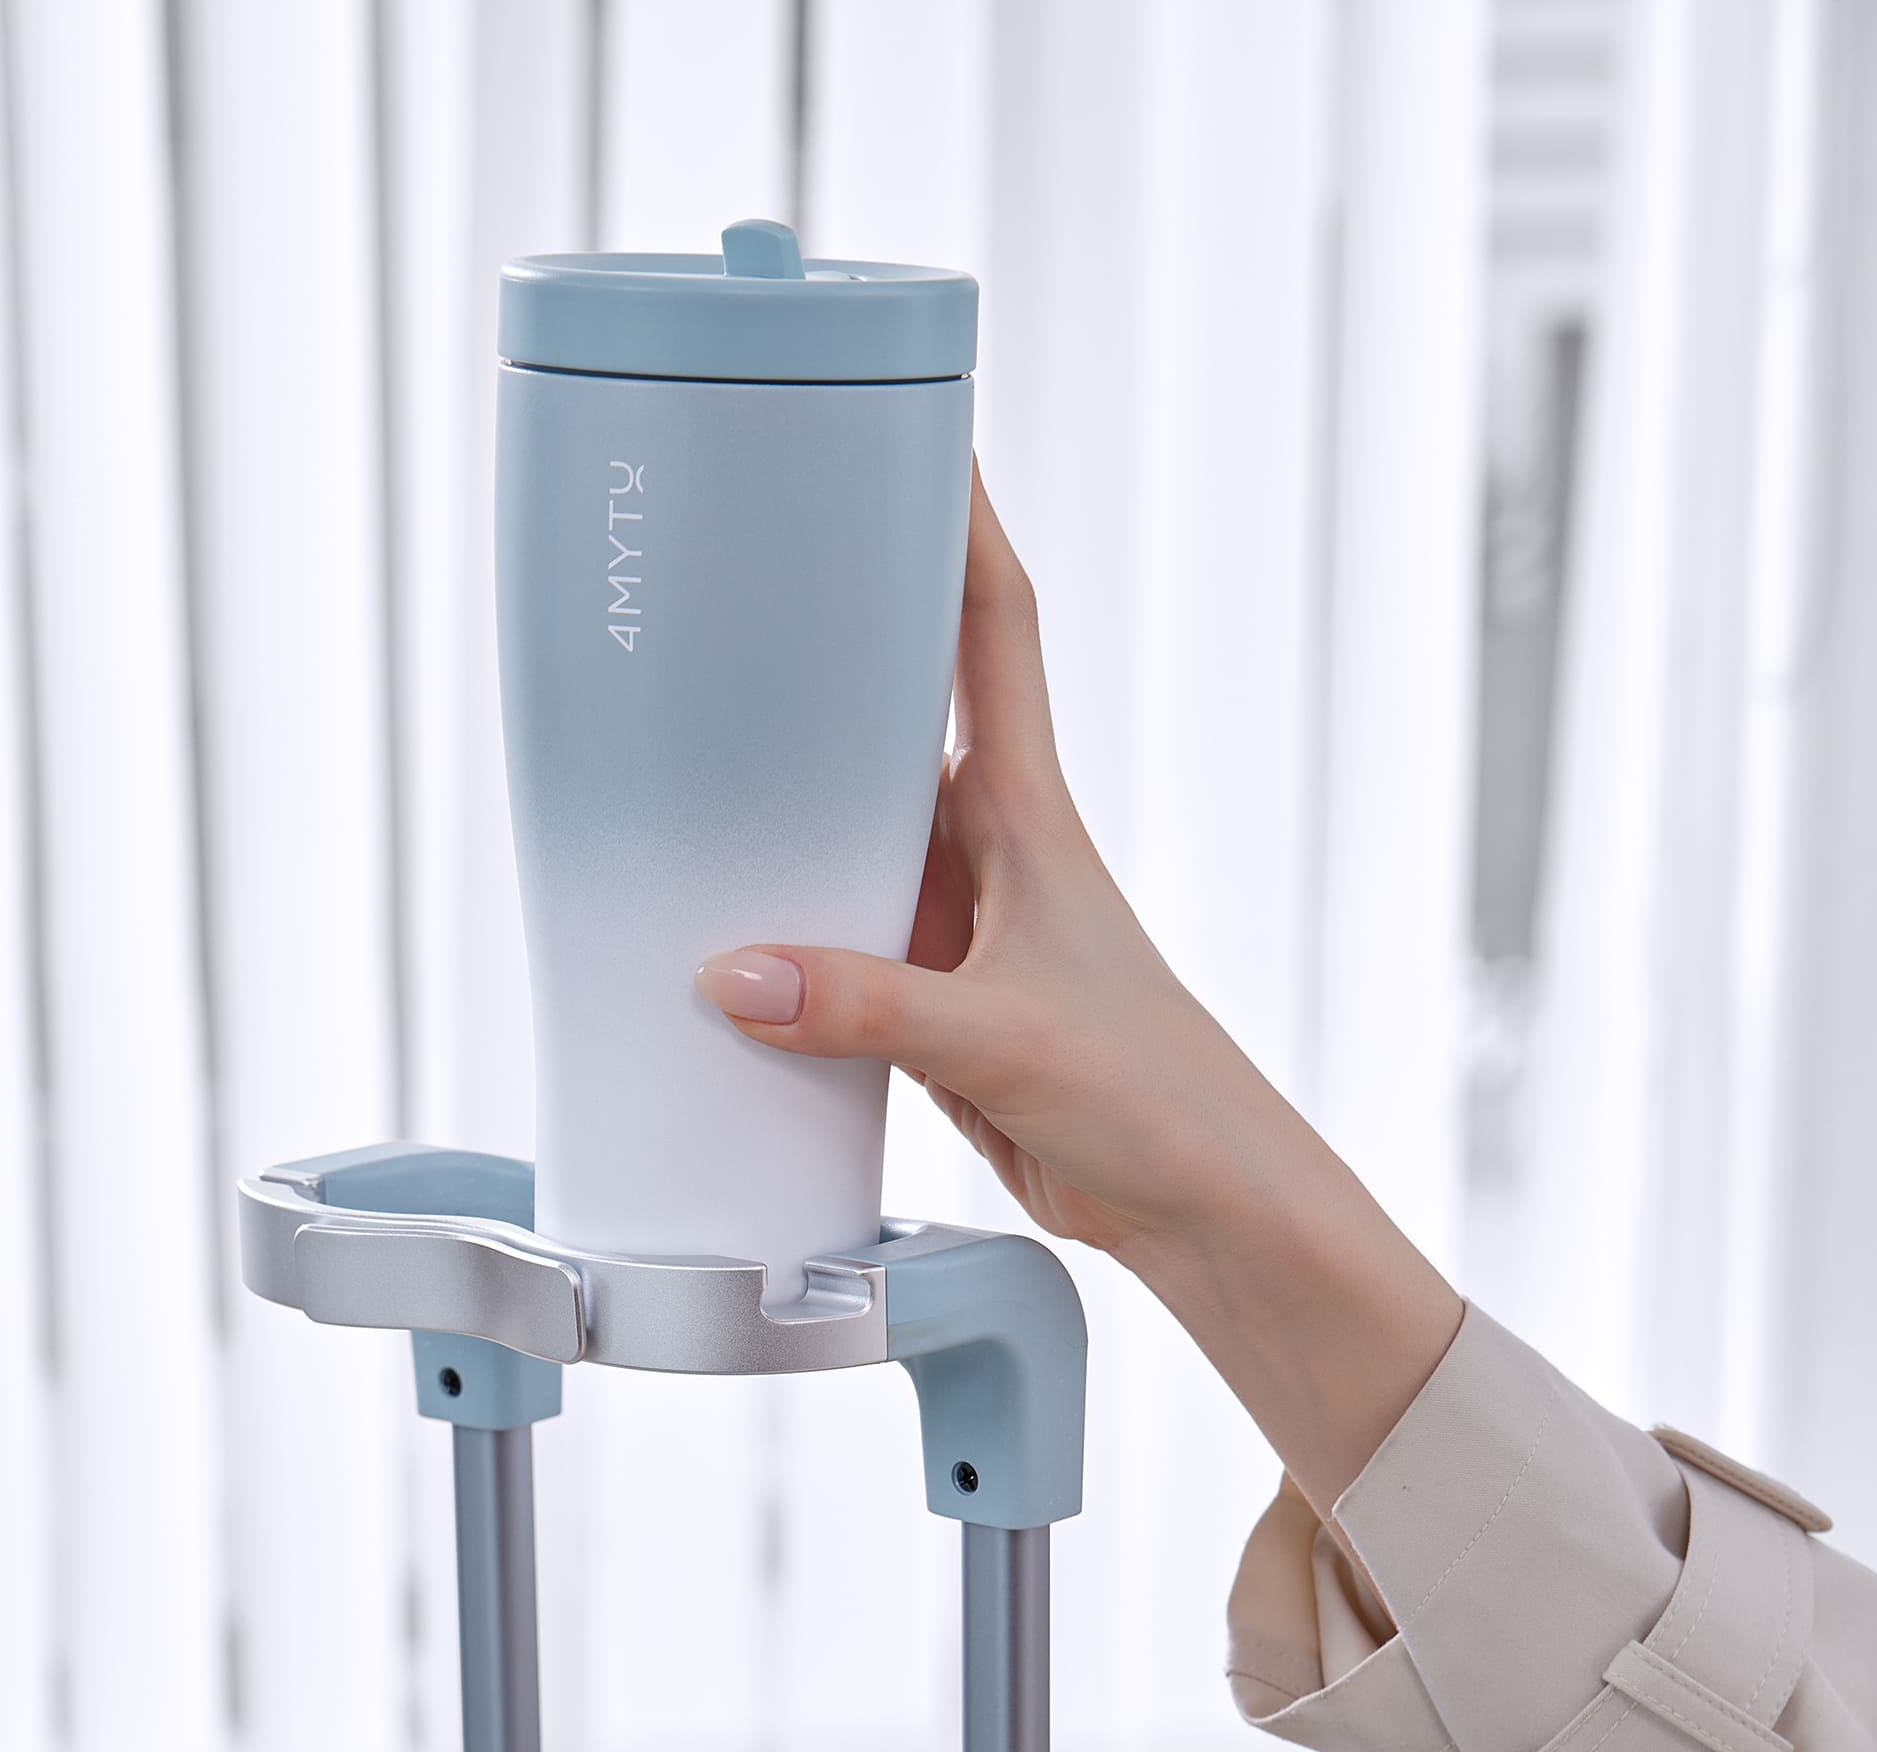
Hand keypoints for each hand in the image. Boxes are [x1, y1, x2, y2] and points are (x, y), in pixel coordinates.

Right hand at [691, 475, 1463, 1512]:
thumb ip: (863, 1007)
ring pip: (847, 834)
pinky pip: (833, 943)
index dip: (955, 519)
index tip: (910, 425)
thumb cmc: (1151, 1093)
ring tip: (680, 753)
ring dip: (782, 806)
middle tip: (730, 580)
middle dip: (821, 647)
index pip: (989, 624)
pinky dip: (778, 937)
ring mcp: (955, 924)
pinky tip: (714, 940)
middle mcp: (988, 846)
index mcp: (1025, 809)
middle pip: (889, 713)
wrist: (1197, 1201)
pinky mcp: (929, 1005)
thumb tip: (730, 976)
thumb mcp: (998, 1039)